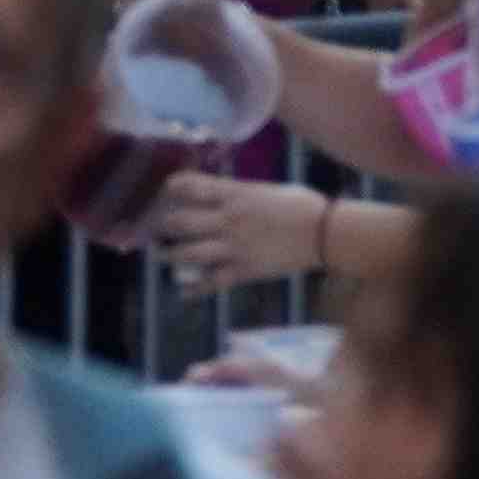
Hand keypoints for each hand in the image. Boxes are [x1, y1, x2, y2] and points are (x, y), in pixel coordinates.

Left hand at [139, 167, 338, 281]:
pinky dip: (195, 289)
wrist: (324, 233)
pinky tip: (183, 292)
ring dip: (169, 256)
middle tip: (154, 227)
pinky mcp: (244, 270)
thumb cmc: (302, 204)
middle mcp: (227, 219)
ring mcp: (234, 246)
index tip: (164, 191)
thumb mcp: (266, 189)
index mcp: (233, 193)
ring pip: (189, 253)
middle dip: (162, 225)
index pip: (189, 186)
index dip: (172, 188)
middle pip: (180, 221)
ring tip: (160, 256)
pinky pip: (212, 281)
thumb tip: (226, 193)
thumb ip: (240, 192)